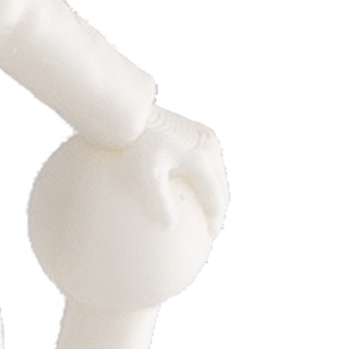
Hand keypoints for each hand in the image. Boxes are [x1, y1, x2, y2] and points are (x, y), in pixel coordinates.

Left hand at [109, 107, 226, 238]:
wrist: (127, 112)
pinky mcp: (193, 133)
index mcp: (201, 159)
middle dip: (217, 207)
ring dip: (213, 191)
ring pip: (215, 172)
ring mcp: (202, 137)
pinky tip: (190, 186)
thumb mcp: (145, 175)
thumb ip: (159, 201)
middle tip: (211, 227)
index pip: (215, 197)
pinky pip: (204, 160)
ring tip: (203, 210)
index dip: (214, 218)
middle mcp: (208, 147)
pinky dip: (203, 177)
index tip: (209, 235)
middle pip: (221, 185)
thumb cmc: (133, 145)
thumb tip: (169, 225)